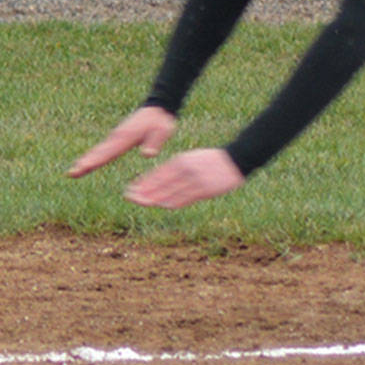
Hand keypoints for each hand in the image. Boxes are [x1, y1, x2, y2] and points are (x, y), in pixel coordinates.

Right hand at [67, 105, 176, 177]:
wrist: (157, 107)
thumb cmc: (160, 120)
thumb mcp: (162, 131)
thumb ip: (155, 143)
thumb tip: (148, 154)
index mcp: (126, 136)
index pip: (109, 152)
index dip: (95, 161)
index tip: (82, 167)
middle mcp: (117, 136)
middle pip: (98, 152)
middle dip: (85, 162)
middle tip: (71, 173)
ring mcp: (116, 136)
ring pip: (98, 150)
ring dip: (86, 160)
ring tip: (74, 171)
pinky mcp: (117, 137)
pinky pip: (103, 149)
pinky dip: (93, 156)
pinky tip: (88, 162)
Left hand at [124, 148, 245, 209]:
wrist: (234, 160)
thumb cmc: (209, 161)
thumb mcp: (189, 159)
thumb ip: (173, 170)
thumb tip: (155, 181)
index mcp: (180, 161)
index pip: (157, 174)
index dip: (142, 183)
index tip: (129, 190)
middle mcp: (184, 169)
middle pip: (160, 183)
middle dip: (144, 191)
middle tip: (130, 198)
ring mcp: (194, 179)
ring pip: (170, 191)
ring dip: (155, 198)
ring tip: (142, 203)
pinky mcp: (205, 189)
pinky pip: (186, 197)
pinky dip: (173, 201)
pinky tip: (163, 205)